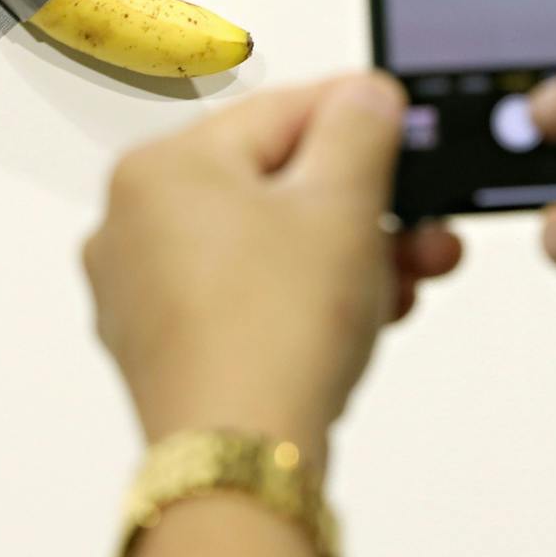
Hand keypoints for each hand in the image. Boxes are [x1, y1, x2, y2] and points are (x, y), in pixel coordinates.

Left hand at [84, 74, 463, 461]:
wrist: (243, 461)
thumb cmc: (271, 337)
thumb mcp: (343, 204)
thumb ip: (361, 128)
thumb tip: (365, 95)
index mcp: (160, 168)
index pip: (282, 112)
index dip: (362, 118)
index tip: (409, 126)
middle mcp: (133, 225)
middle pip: (278, 187)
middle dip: (366, 210)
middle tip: (423, 227)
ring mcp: (143, 294)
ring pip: (270, 249)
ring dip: (348, 259)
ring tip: (405, 282)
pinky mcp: (167, 350)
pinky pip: (251, 301)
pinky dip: (307, 303)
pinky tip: (361, 320)